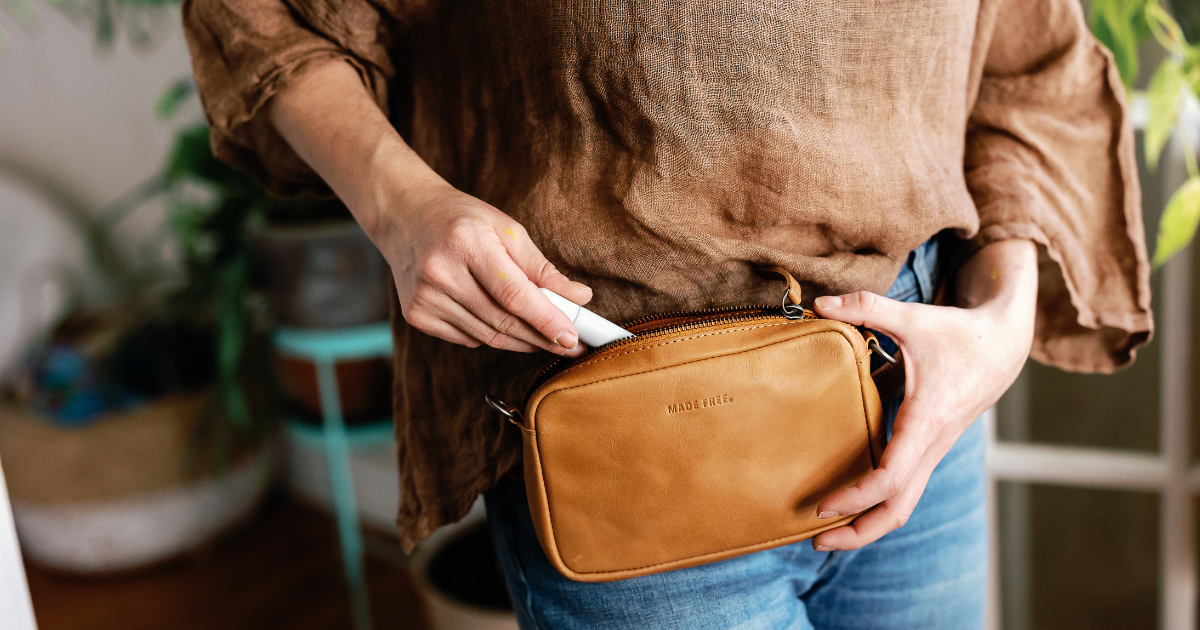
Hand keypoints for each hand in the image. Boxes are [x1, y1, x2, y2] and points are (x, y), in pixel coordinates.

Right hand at [267, 60, 590, 356]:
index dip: (546, 320)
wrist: (404, 215)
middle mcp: (441, 273)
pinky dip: (491, 336)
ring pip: (486, 336)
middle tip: (570, 345)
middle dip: (541, 338)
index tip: (572, 338)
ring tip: (545, 339)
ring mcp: (424, 297)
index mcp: (467, 243)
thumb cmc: (461, 219)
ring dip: (520, 342)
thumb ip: (541, 267)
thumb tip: (579, 298)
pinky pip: (466, 339)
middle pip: (501, 321)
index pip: (513, 294)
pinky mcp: (416, 314)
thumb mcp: (506, 229)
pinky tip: (503, 326)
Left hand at [809, 239, 1037, 550]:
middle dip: (859, 532)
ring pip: (904, 504)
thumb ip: (865, 308)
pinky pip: (905, 487)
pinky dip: (878, 503)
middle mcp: (932, 445)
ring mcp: (934, 450)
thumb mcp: (914, 317)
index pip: (892, 477)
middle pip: (899, 509)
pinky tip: (848, 502)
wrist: (1006, 343)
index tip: (822, 506)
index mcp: (927, 421)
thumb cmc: (961, 333)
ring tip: (825, 533)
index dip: (856, 497)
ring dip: (868, 523)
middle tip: (815, 541)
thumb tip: (819, 302)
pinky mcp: (931, 447)